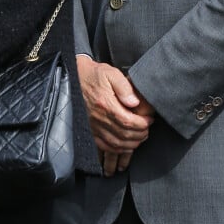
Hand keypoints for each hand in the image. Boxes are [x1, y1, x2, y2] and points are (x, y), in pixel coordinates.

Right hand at [77, 57, 153, 175]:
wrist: (74, 78)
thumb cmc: (94, 75)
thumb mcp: (111, 73)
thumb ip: (125, 87)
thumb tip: (135, 102)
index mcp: (105, 104)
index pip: (128, 121)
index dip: (142, 124)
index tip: (149, 120)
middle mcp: (98, 118)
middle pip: (124, 135)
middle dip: (140, 134)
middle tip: (147, 129)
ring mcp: (93, 127)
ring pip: (116, 144)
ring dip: (131, 143)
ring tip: (140, 136)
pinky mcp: (90, 131)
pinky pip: (105, 147)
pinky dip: (118, 149)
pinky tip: (126, 145)